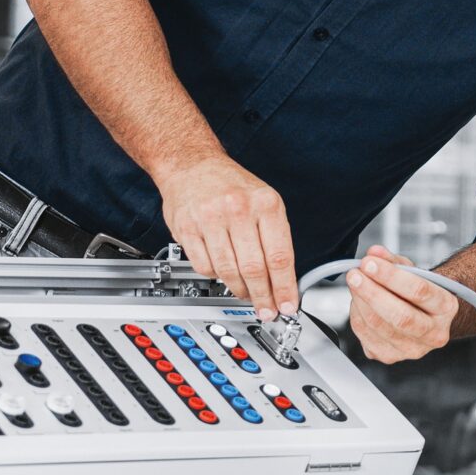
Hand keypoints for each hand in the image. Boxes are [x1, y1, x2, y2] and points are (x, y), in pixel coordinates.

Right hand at [155, 152, 296, 312]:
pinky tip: (222, 272)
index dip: (285, 288)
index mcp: (266, 203)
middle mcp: (239, 209)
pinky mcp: (187, 229)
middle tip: (267, 310)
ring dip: (240, 290)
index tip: (288, 305)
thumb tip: (284, 278)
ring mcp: (211, 219)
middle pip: (255, 268)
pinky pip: (205, 266)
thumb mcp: (264, 200)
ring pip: (229, 271)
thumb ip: (275, 237)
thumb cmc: (231, 185)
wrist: (191, 164)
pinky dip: (216, 275)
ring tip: (247, 294)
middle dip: (263, 296)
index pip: (280, 256)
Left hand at [344, 245, 459, 362]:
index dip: (391, 276)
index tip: (370, 263)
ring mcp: (412, 350)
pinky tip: (358, 302)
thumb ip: (393, 261)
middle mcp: (434, 334)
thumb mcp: (412, 270)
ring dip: (360, 302)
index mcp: (446, 307)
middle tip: (355, 275)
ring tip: (354, 283)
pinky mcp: (390, 357)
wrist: (423, 316)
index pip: (420, 291)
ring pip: (379, 327)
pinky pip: (366, 337)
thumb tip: (375, 254)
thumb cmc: (419, 293)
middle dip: (372, 293)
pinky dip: (357, 316)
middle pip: (401, 316)